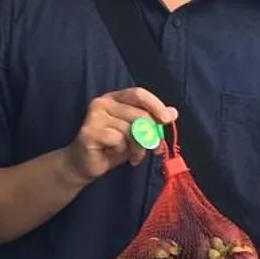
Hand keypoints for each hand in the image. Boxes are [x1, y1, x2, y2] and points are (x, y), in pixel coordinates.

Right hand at [63, 89, 177, 186]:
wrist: (86, 165)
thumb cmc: (112, 147)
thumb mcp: (137, 133)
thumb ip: (152, 122)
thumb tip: (173, 112)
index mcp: (115, 98)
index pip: (139, 94)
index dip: (155, 105)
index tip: (167, 120)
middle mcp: (103, 102)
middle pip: (138, 114)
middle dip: (150, 135)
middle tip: (152, 149)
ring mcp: (94, 115)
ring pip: (130, 129)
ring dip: (136, 147)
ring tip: (132, 154)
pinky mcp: (89, 131)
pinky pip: (118, 139)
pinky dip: (122, 150)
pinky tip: (114, 153)